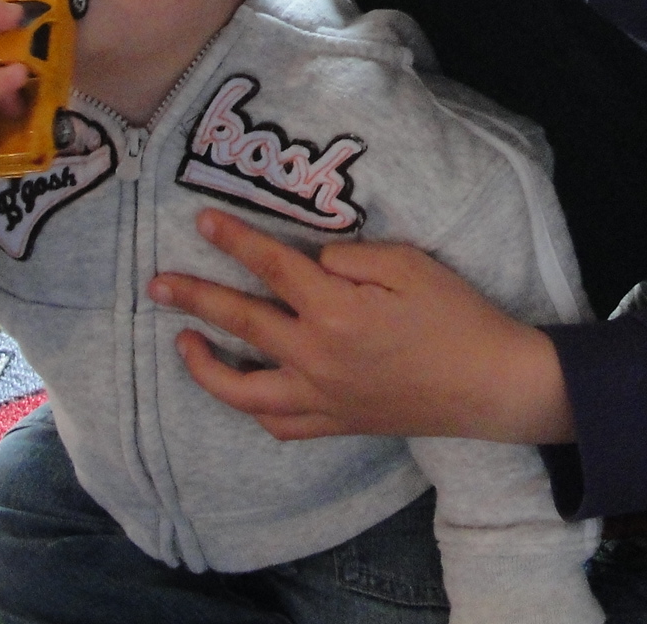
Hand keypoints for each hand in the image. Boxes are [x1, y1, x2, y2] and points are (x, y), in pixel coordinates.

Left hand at [149, 209, 575, 444]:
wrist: (489, 384)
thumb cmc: (455, 316)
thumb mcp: (410, 265)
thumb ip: (353, 257)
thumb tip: (315, 262)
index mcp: (335, 310)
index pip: (272, 267)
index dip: (235, 241)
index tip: (202, 222)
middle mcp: (316, 358)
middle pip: (241, 321)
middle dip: (194, 298)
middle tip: (158, 283)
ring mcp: (322, 398)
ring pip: (243, 390)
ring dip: (204, 366)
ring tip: (183, 342)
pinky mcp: (337, 423)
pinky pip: (279, 424)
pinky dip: (253, 407)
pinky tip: (243, 388)